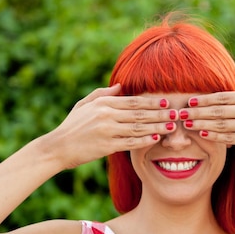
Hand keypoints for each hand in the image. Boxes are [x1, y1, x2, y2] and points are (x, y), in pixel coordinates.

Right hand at [41, 84, 175, 168]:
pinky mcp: (107, 146)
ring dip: (157, 127)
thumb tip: (121, 86)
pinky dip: (145, 140)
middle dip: (160, 113)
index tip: (167, 101)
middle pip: (140, 113)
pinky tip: (156, 139)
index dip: (152, 101)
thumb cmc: (72, 126)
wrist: (58, 147)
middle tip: (176, 114)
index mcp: (103, 103)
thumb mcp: (84, 105)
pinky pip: (131, 142)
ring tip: (172, 127)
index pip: (134, 101)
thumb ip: (103, 94)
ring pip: (139, 127)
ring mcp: (108, 131)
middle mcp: (107, 115)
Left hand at [182, 74, 234, 156]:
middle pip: (216, 109)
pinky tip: (202, 134)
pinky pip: (228, 138)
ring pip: (219, 123)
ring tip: (186, 124)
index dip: (203, 98)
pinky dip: (214, 136)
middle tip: (179, 113)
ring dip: (200, 123)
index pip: (222, 96)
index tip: (189, 100)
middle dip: (196, 111)